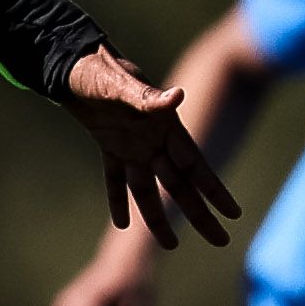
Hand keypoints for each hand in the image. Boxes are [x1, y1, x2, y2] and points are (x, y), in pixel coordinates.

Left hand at [57, 48, 239, 248]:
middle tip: (220, 241)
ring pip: (150, 188)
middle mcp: (153, 140)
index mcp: (164, 127)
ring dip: (158, 216)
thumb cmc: (98, 68)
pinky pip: (116, 179)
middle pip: (180, 185)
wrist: (70, 60)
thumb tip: (178, 96)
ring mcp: (132, 144)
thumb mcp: (122, 83)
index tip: (233, 213)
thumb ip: (148, 97)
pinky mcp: (109, 145)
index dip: (214, 190)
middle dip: (200, 213)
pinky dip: (118, 199)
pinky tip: (122, 223)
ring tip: (171, 245)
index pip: (195, 166)